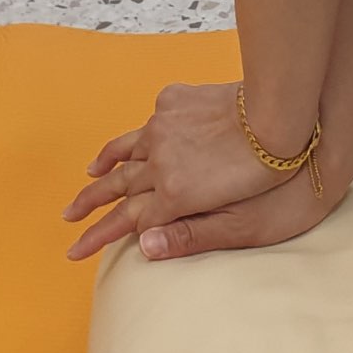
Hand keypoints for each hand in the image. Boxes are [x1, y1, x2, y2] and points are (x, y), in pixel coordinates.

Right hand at [62, 80, 340, 260]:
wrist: (285, 116)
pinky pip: (151, 120)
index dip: (98, 237)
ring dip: (106, 166)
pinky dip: (138, 134)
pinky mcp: (177, 101)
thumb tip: (143, 247)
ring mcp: (165, 126)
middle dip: (90, 204)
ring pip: (126, 149)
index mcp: (174, 194)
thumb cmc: (272, 177)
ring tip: (90, 174)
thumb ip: (191, 235)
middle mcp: (160, 158)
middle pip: (117, 186)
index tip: (74, 251)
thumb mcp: (240, 223)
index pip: (125, 221)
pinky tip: (137, 139)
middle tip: (68, 216)